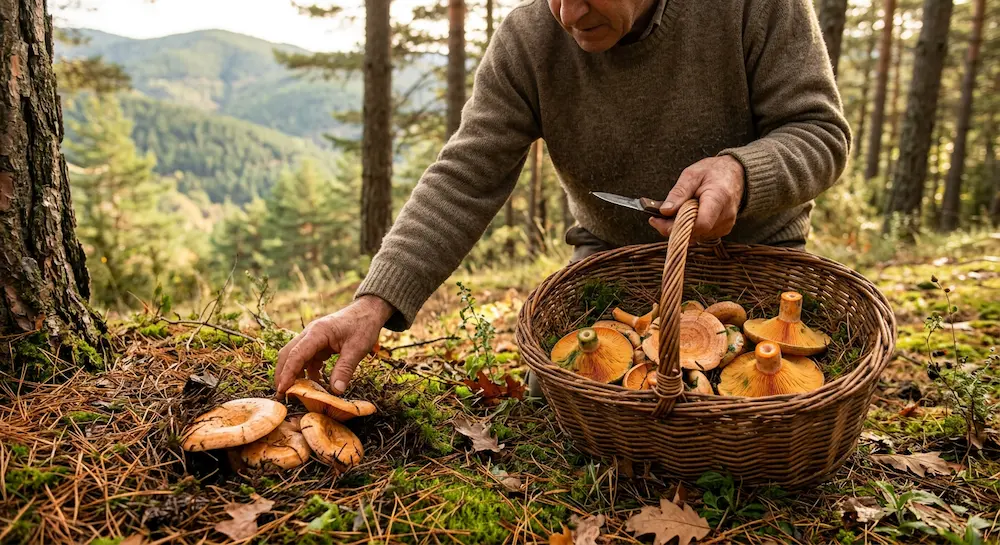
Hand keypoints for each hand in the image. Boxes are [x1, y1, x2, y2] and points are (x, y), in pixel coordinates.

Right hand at [274, 295, 394, 395]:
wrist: (369, 310)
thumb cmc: (363, 325)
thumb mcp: (357, 349)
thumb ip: (345, 369)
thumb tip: (336, 391)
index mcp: (318, 332)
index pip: (296, 354)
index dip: (288, 373)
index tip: (282, 390)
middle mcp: (310, 334)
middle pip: (288, 354)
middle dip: (283, 374)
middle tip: (282, 395)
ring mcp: (313, 338)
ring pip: (296, 357)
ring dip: (294, 374)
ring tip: (295, 393)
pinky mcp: (318, 344)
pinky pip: (308, 359)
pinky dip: (308, 372)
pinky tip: (315, 384)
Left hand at [648, 155, 745, 240]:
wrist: (736, 174)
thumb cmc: (713, 172)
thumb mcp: (692, 174)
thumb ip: (678, 192)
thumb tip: (664, 211)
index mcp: (719, 198)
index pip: (701, 224)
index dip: (678, 226)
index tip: (659, 220)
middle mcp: (725, 215)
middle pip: (694, 232)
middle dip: (672, 227)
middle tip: (657, 218)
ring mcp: (726, 225)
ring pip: (695, 236)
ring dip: (680, 228)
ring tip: (674, 212)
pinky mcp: (723, 230)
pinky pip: (700, 235)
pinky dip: (689, 228)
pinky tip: (685, 216)